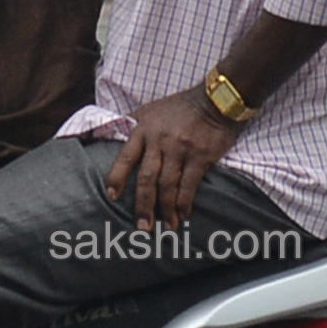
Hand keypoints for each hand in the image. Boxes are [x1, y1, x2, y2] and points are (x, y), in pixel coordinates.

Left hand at [105, 86, 239, 231]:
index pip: (125, 157)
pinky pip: (190, 185)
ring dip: (166, 209)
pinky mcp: (201, 156)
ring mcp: (180, 149)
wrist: (215, 100)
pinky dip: (185, 203)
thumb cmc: (179, 107)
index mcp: (143, 129)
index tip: (112, 196)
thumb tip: (110, 136)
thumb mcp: (150, 110)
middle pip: (147, 178)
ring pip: (168, 185)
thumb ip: (132, 125)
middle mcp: (159, 140)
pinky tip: (183, 215)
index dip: (117, 178)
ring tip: (166, 227)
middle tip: (142, 226)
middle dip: (143, 205)